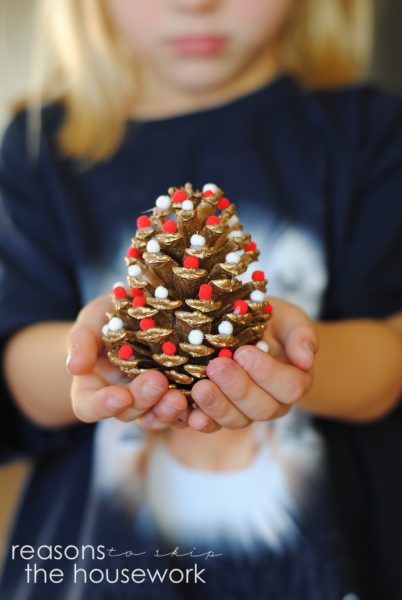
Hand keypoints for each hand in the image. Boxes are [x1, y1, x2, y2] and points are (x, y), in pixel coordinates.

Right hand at [66, 294, 189, 428]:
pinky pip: (185, 410)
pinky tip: (202, 397)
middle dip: (143, 400)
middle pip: (128, 412)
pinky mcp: (178, 394)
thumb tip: (75, 368)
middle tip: (158, 381)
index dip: (103, 406)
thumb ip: (82, 339)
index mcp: (94, 387)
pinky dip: (192, 409)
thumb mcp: (93, 318)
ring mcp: (150, 400)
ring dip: (168, 411)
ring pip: (157, 416)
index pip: (89, 407)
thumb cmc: (111, 314)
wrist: (146, 310)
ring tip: (181, 397)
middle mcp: (122, 399)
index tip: (119, 396)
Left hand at [187, 297, 317, 431]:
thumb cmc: (271, 322)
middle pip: (262, 408)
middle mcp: (273, 402)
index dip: (268, 373)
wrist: (246, 328)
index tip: (244, 352)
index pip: (289, 387)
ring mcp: (246, 411)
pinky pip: (213, 425)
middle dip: (238, 388)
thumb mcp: (288, 318)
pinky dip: (202, 422)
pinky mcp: (221, 414)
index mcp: (293, 380)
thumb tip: (306, 359)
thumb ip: (301, 334)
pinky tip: (191, 415)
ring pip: (238, 420)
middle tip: (216, 366)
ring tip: (200, 388)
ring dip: (218, 406)